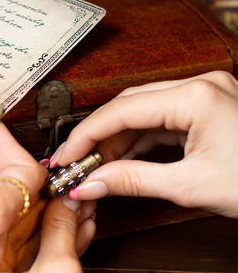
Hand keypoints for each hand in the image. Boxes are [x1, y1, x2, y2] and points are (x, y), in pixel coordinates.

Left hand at [0, 197, 95, 272]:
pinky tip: (80, 227)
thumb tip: (64, 200)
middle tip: (71, 188)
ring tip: (82, 204)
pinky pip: (46, 259)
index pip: (9, 218)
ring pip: (39, 243)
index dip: (35, 195)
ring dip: (64, 224)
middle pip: (25, 229)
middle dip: (54, 207)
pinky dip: (65, 243)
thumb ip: (59, 232)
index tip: (52, 180)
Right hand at [53, 71, 237, 217]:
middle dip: (99, 136)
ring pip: (142, 111)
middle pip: (129, 105)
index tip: (66, 155)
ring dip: (117, 139)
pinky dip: (139, 141)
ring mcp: (203, 93)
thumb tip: (91, 183)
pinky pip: (161, 119)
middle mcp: (198, 86)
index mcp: (196, 96)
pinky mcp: (206, 106)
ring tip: (95, 165)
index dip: (86, 134)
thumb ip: (132, 180)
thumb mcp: (192, 186)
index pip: (122, 110)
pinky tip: (121, 158)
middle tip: (76, 161)